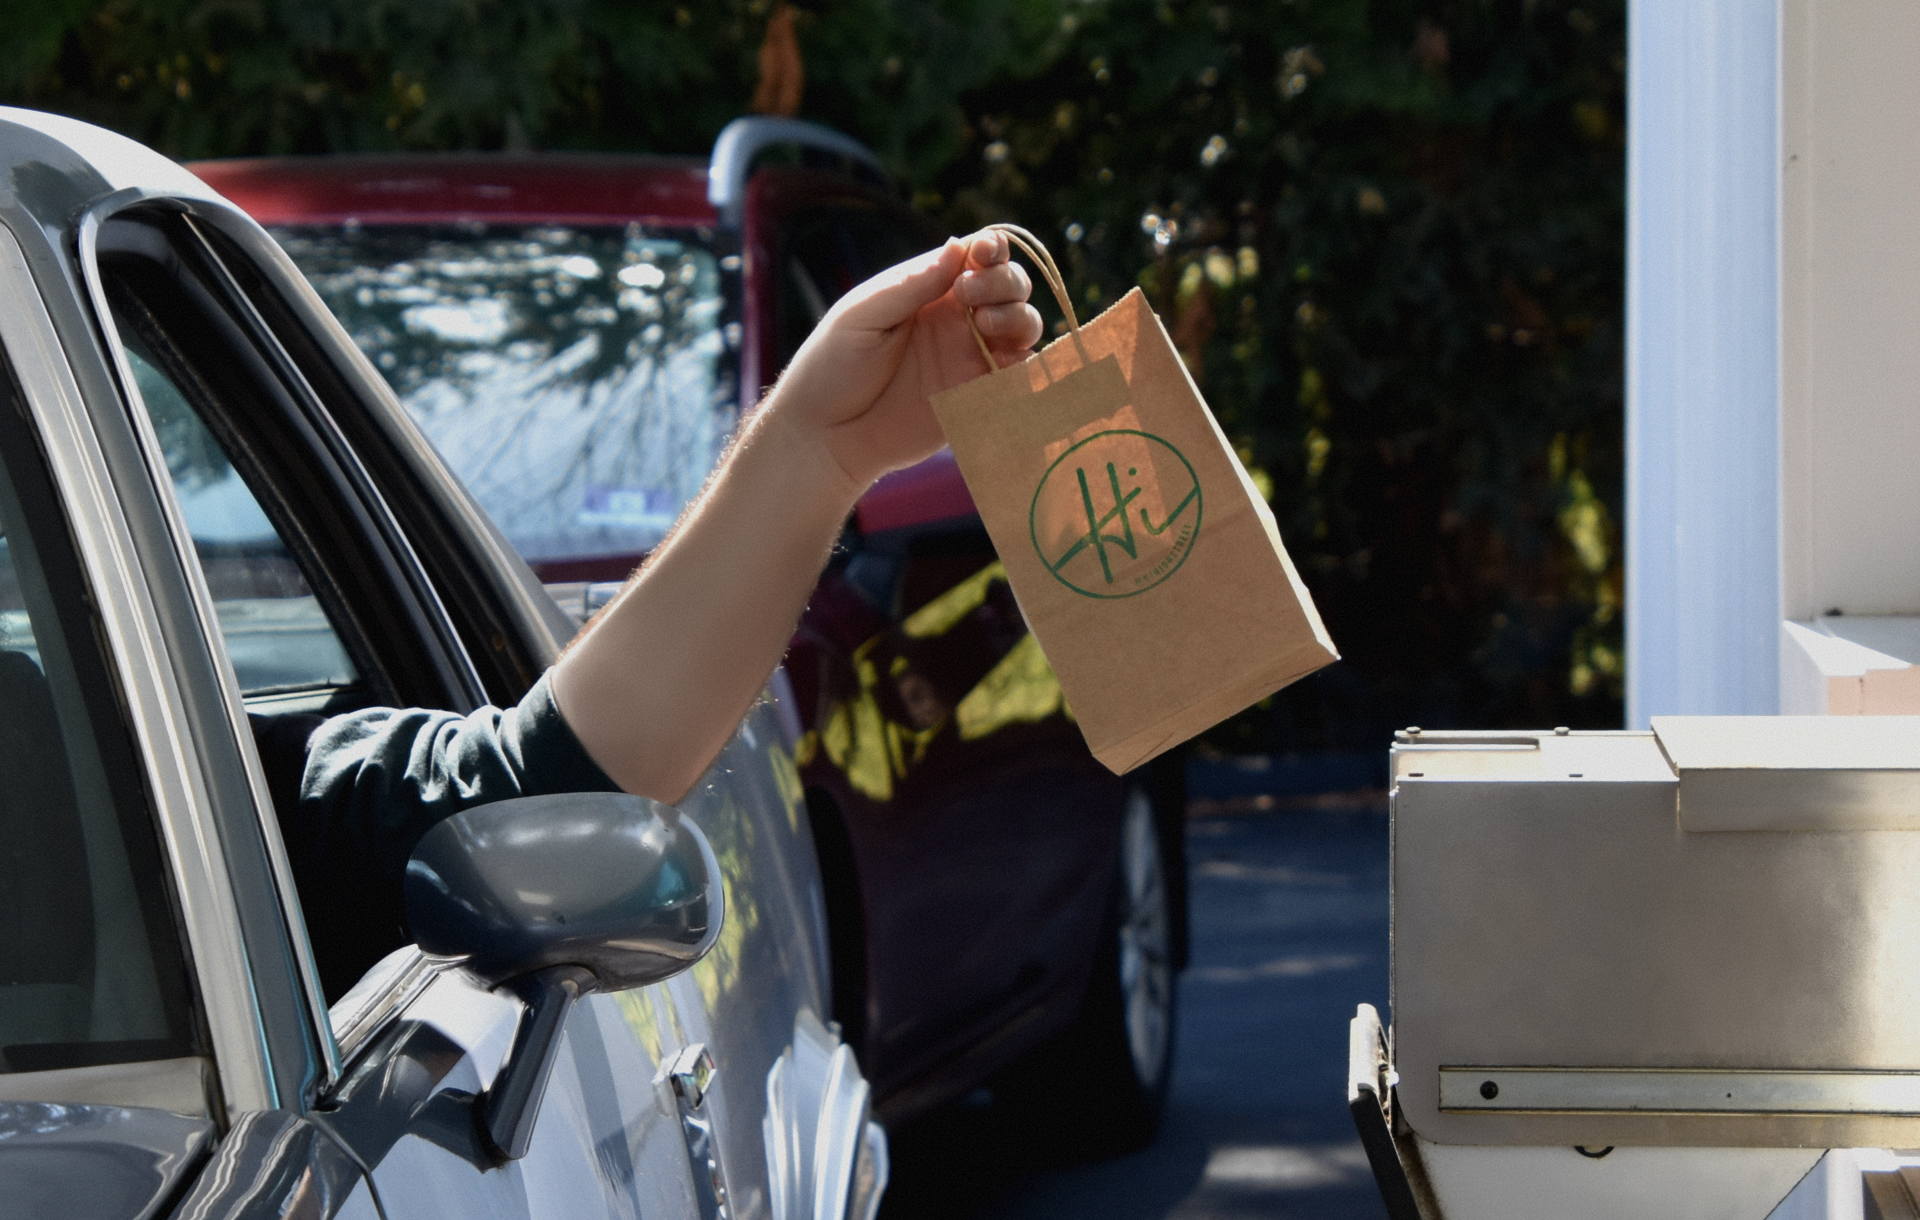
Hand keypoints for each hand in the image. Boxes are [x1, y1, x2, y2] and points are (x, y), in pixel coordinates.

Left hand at [765, 229, 1042, 493]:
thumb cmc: (832, 368)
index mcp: (929, 289)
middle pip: (1010, 285)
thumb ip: (913, 285)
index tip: (985, 253)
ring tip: (986, 323)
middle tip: (970, 296)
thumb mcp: (863, 315)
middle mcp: (957, 319)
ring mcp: (970, 357)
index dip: (993, 248)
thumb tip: (959, 246)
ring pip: (1023, 325)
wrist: (825, 435)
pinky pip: (1019, 375)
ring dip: (1019, 316)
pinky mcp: (977, 397)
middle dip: (1004, 281)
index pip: (977, 256)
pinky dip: (1027, 362)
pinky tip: (1005, 359)